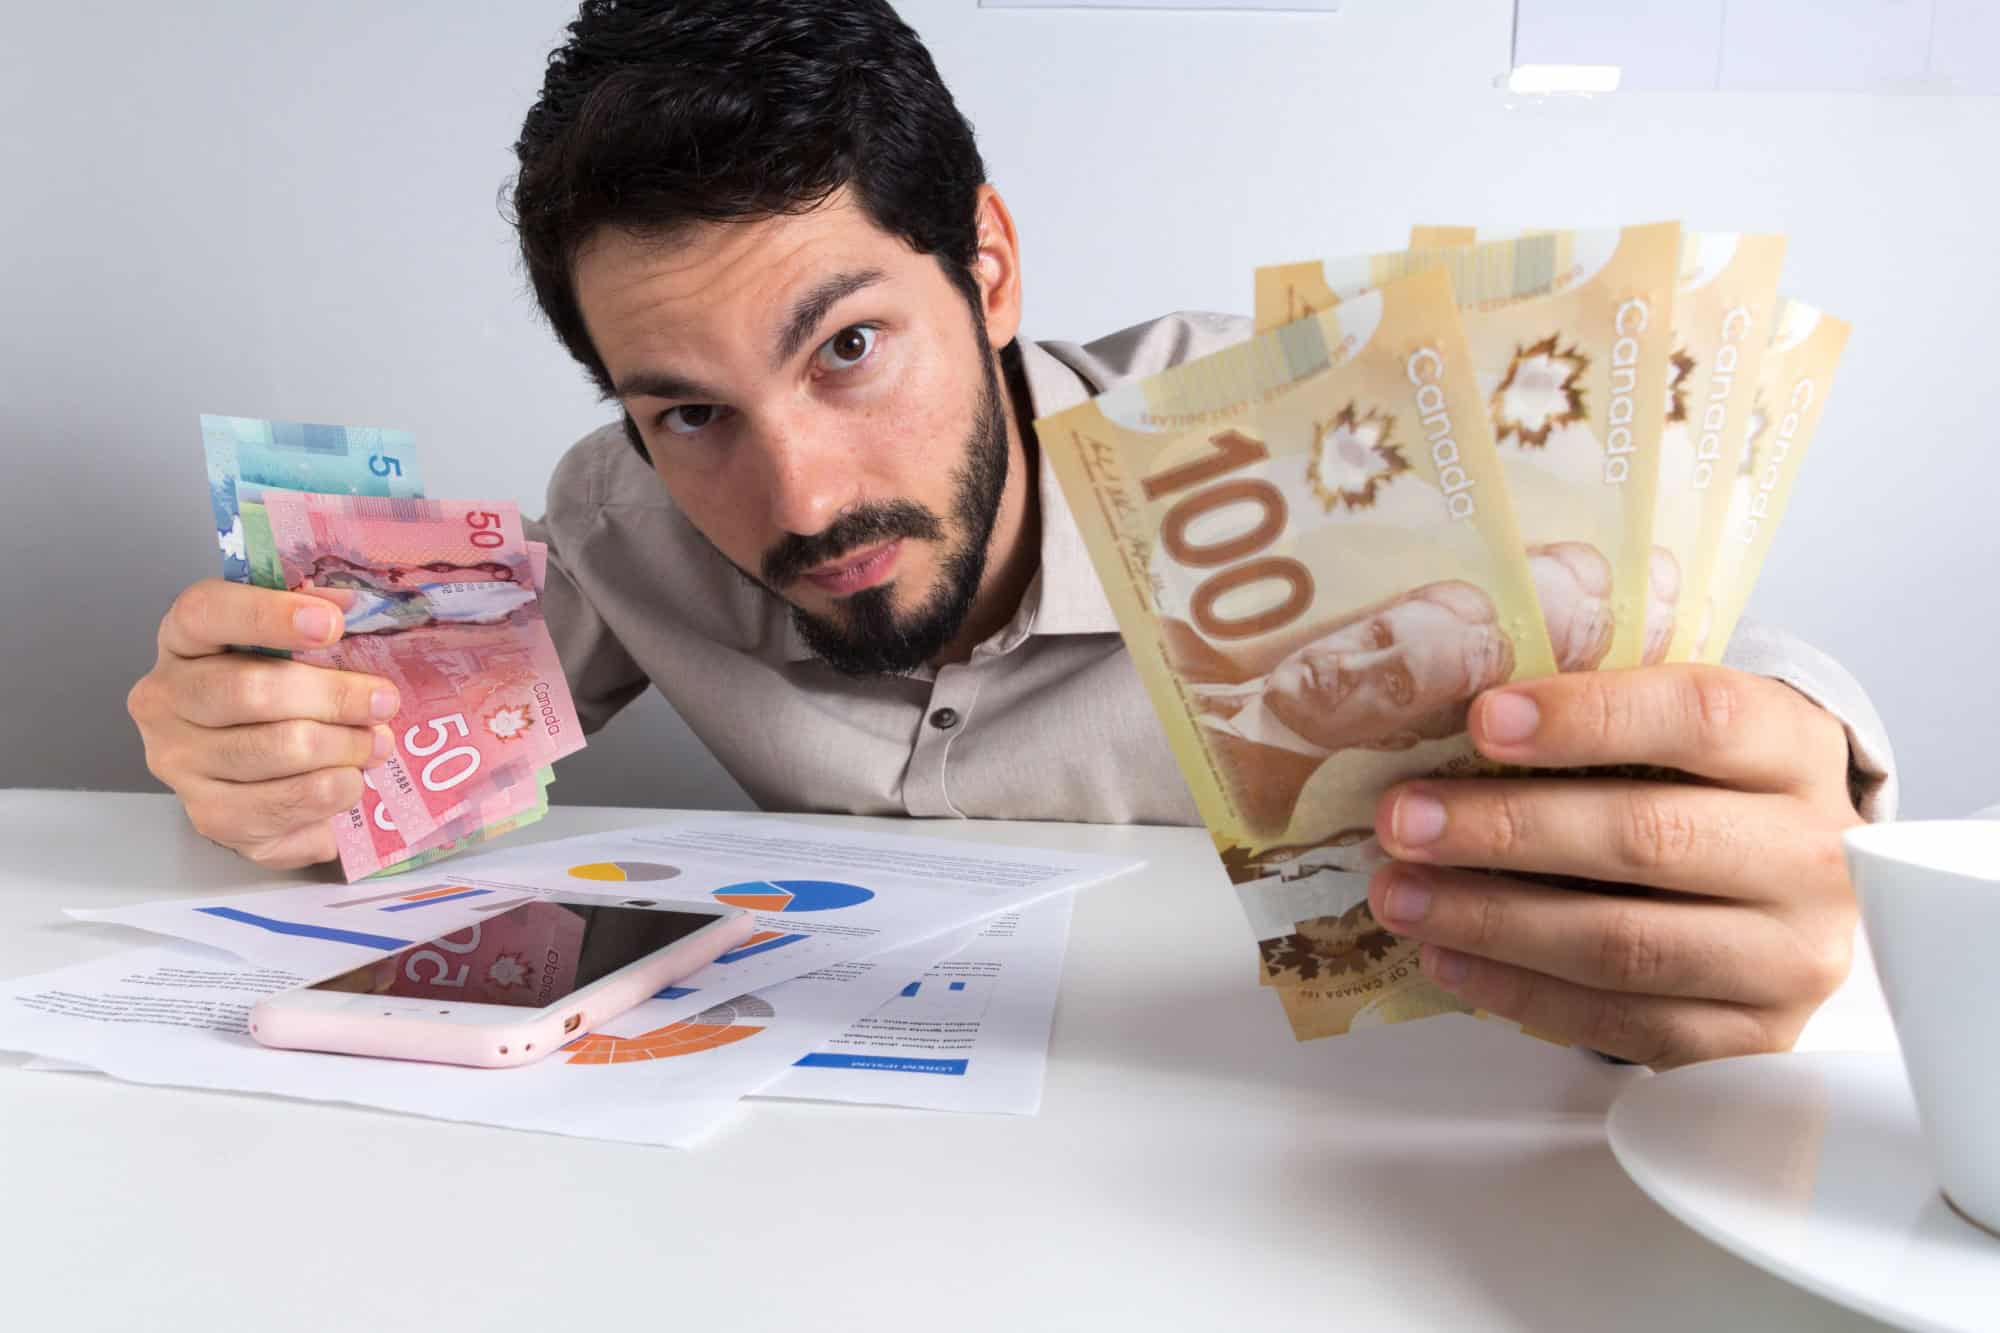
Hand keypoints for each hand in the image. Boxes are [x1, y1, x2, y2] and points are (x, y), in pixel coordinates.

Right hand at [126, 580, 399, 867]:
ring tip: (377, 743)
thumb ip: (312, 620)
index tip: (332, 624)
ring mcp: (178, 762)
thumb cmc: (283, 699)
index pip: (205, 612)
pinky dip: (332, 790)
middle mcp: (164, 699)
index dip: (267, 615)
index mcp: (183, 640)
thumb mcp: (292, 650)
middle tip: (384, 701)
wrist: (266, 782)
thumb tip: (348, 603)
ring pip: (274, 750)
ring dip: (343, 746)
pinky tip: (351, 779)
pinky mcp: (210, 815)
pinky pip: (284, 803)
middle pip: (250, 691)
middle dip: (332, 696)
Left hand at [1365, 665, 1861, 1068]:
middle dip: (1508, 828)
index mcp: (1796, 750)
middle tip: (1404, 820)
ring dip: (1492, 920)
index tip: (1481, 720)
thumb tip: (1444, 709)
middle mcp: (1815, 858)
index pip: (1702, 717)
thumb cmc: (1705, 797)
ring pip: (1625, 944)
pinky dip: (1520, 992)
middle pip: (1651, 839)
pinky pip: (1620, 1023)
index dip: (1589, 716)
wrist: (1792, 901)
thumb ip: (1595, 719)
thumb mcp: (1680, 735)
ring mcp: (1791, 960)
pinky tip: (1446, 959)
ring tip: (1400, 895)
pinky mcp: (1752, 1040)